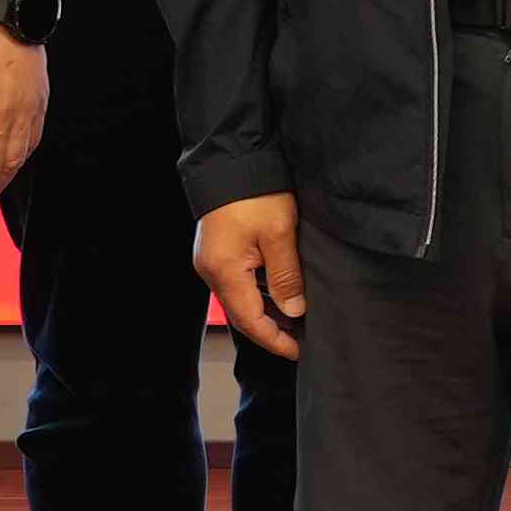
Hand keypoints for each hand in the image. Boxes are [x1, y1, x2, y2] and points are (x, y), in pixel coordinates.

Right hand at [197, 192, 308, 355]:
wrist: (230, 159)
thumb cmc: (254, 193)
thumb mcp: (279, 235)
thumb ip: (286, 277)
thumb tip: (294, 311)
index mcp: (224, 272)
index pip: (250, 321)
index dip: (274, 340)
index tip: (297, 351)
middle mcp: (211, 271)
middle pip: (242, 314)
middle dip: (270, 330)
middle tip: (298, 341)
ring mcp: (211, 260)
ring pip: (240, 298)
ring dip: (264, 312)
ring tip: (294, 321)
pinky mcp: (216, 250)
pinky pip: (237, 282)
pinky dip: (257, 293)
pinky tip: (277, 295)